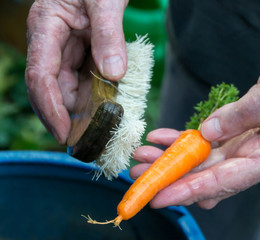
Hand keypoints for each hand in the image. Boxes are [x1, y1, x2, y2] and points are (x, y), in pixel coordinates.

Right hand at [25, 0, 127, 143]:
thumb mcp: (105, 1)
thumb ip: (108, 34)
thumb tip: (112, 74)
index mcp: (46, 27)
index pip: (41, 76)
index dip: (50, 109)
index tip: (64, 134)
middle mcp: (51, 43)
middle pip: (54, 89)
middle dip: (69, 117)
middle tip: (91, 141)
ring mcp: (66, 50)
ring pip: (71, 89)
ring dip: (86, 109)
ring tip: (105, 127)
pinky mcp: (82, 54)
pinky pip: (86, 81)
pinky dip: (97, 95)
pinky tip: (110, 107)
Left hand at [132, 49, 259, 208]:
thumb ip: (240, 116)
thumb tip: (207, 133)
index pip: (223, 180)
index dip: (189, 189)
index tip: (160, 196)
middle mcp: (254, 158)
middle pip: (206, 175)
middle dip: (171, 176)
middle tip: (139, 173)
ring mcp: (245, 147)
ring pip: (201, 161)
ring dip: (171, 159)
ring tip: (143, 155)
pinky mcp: (238, 134)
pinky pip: (206, 142)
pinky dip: (184, 140)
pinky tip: (162, 136)